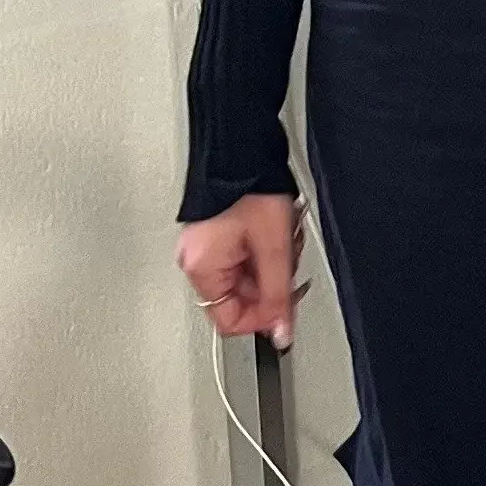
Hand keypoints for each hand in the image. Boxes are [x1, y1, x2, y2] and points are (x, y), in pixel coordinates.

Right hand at [179, 196, 306, 349]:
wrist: (242, 151)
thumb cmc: (252, 191)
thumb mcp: (274, 250)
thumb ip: (278, 296)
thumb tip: (281, 334)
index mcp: (202, 268)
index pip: (230, 321)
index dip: (262, 318)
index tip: (285, 305)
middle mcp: (196, 261)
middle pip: (242, 297)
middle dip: (272, 281)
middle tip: (288, 259)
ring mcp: (204, 247)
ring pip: (247, 277)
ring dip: (272, 263)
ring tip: (283, 237)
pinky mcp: (215, 235)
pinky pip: (243, 257)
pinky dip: (264, 250)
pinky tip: (276, 231)